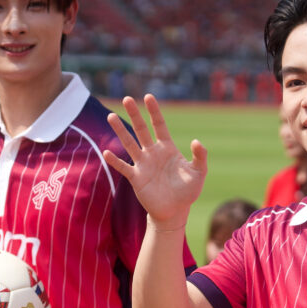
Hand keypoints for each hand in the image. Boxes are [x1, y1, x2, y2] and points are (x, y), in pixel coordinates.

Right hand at [102, 94, 206, 227]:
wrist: (174, 211)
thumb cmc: (188, 191)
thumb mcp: (198, 173)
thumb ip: (200, 157)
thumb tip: (196, 141)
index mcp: (167, 148)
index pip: (159, 125)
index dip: (154, 111)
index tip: (148, 96)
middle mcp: (152, 153)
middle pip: (141, 129)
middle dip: (134, 114)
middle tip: (127, 98)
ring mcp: (143, 164)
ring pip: (129, 143)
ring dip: (120, 130)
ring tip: (111, 116)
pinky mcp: (136, 178)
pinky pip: (123, 167)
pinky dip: (115, 161)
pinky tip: (106, 152)